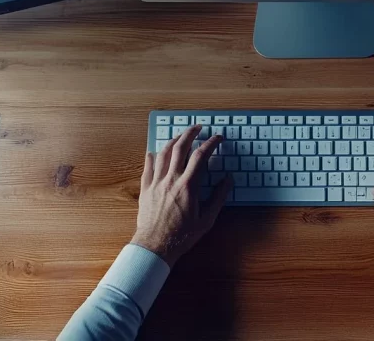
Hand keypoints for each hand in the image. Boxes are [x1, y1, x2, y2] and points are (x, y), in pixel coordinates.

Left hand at [131, 125, 232, 266]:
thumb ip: (218, 197)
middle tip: (198, 127)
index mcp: (188, 186)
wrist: (155, 246)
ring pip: (163, 153)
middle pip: (180, 147)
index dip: (211, 143)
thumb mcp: (207, 219)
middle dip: (190, 133)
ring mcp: (156, 182)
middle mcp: (171, 179)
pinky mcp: (145, 188)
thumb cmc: (182, 236)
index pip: (201, 156)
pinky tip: (154, 152)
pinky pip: (147, 166)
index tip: (217, 138)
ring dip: (173, 140)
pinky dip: (152, 156)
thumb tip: (228, 180)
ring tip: (180, 136)